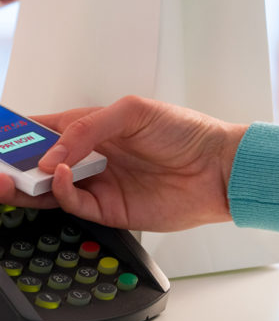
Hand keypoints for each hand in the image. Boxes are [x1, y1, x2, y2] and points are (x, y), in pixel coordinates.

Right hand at [0, 96, 247, 231]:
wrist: (216, 168)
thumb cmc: (185, 131)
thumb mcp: (135, 111)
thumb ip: (89, 128)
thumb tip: (51, 153)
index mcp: (99, 128)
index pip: (50, 128)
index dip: (23, 132)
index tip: (4, 136)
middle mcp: (96, 156)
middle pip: (44, 161)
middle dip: (18, 163)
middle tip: (1, 165)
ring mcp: (101, 183)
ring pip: (52, 188)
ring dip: (28, 184)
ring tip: (9, 178)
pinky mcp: (111, 208)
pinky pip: (75, 204)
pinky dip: (61, 192)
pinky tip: (59, 176)